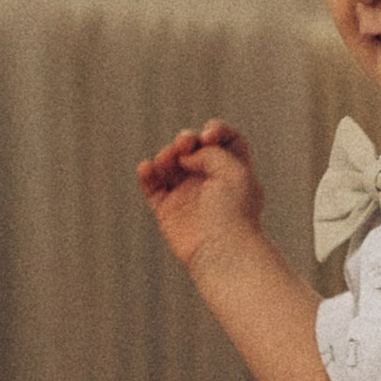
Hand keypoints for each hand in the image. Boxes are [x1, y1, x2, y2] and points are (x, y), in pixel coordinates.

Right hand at [136, 121, 263, 275]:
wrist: (221, 250)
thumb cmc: (234, 212)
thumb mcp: (234, 170)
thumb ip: (210, 152)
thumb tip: (186, 156)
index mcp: (233, 170)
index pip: (224, 139)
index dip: (215, 130)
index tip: (209, 135)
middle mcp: (211, 181)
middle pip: (193, 148)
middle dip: (185, 140)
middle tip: (184, 145)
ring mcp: (188, 195)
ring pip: (170, 164)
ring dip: (166, 155)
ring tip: (167, 160)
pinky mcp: (168, 210)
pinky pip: (152, 187)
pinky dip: (146, 174)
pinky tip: (146, 167)